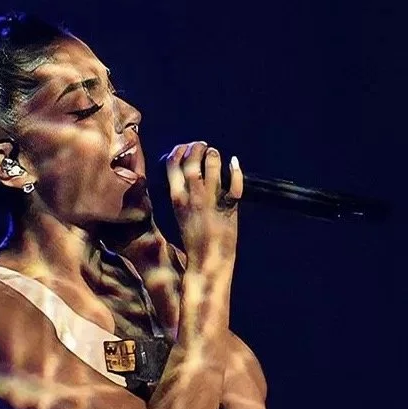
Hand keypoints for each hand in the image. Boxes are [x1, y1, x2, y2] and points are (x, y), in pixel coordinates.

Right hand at [164, 142, 241, 271]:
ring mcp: (211, 201)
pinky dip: (235, 171)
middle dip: (197, 148)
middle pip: (191, 161)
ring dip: (214, 156)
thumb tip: (186, 175)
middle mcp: (192, 197)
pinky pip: (234, 184)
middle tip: (203, 147)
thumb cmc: (193, 240)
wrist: (208, 261)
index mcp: (176, 199)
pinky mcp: (228, 208)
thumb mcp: (180, 214)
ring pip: (211, 167)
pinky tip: (234, 163)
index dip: (178, 151)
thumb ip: (182, 194)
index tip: (184, 148)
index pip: (172, 164)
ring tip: (215, 155)